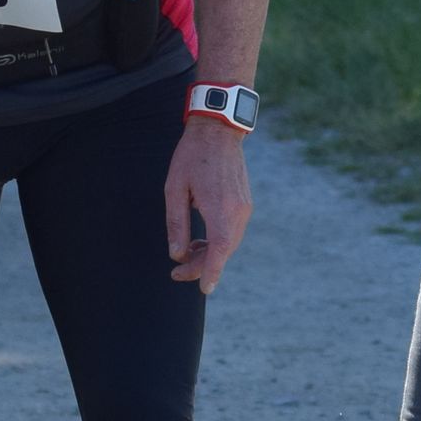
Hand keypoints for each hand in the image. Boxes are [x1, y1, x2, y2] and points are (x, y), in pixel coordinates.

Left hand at [164, 119, 252, 291]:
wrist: (218, 131)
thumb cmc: (192, 156)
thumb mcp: (174, 189)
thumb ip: (176, 224)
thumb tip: (177, 255)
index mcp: (220, 208)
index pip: (218, 251)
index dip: (210, 272)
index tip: (203, 289)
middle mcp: (238, 212)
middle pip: (223, 251)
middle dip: (202, 266)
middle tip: (176, 272)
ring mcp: (245, 208)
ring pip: (229, 244)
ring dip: (210, 254)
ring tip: (187, 254)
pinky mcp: (245, 203)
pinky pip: (233, 232)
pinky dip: (218, 242)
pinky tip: (201, 240)